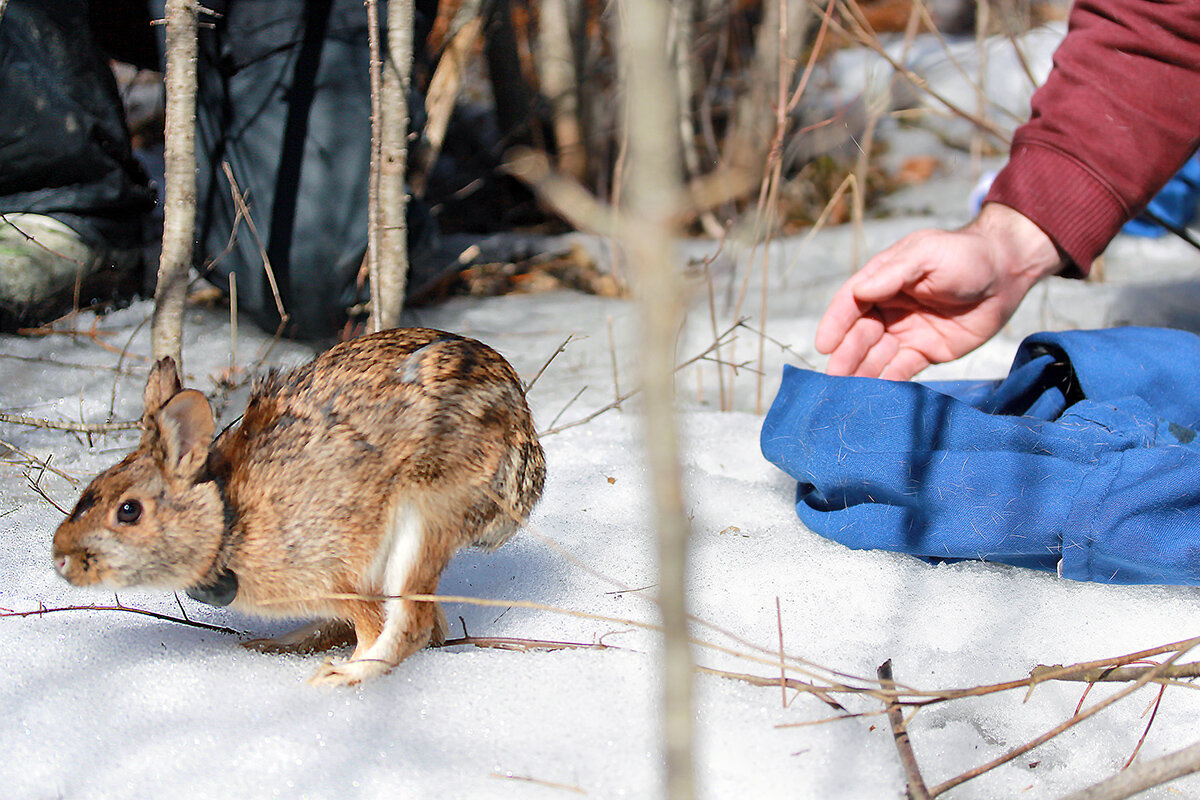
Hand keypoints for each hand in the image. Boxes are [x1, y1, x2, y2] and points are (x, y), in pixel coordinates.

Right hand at [815, 203, 1064, 379]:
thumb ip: (894, 273)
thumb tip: (860, 291)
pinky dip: (889, 380)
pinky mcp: (926, 351)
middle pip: (861, 334)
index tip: (824, 344)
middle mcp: (889, 308)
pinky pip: (902, 369)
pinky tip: (878, 393)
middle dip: (846, 354)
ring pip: (877, 355)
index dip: (836, 323)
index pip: (852, 302)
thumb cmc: (965, 255)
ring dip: (862, 371)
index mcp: (883, 280)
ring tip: (849, 390)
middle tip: (834, 376)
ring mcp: (906, 331)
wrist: (1008, 273)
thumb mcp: (926, 254)